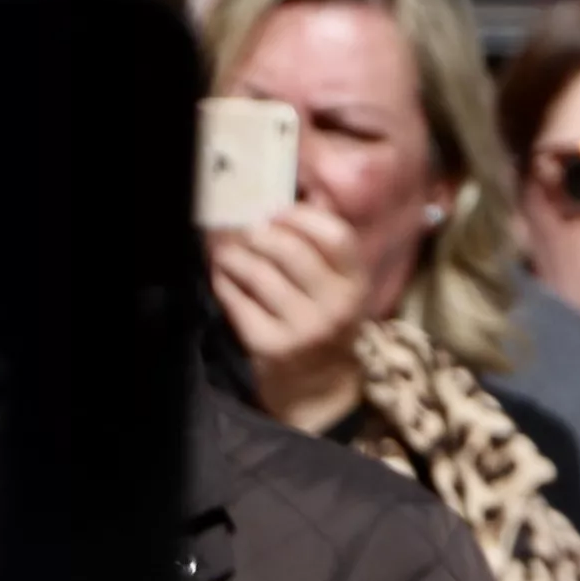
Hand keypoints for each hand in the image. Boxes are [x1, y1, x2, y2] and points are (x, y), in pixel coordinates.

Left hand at [209, 201, 371, 433]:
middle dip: (256, 233)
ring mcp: (303, 328)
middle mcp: (335, 306)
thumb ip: (325, 248)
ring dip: (231, 254)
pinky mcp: (270, 345)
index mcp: (356, 284)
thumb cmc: (325, 320)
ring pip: (257, 273)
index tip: (276, 211)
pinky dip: (223, 281)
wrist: (320, 384)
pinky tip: (223, 276)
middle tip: (241, 229)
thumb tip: (299, 196)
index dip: (301, 217)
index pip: (335, 236)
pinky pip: (237, 300)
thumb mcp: (339, 287)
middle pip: (289, 250)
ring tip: (224, 249)